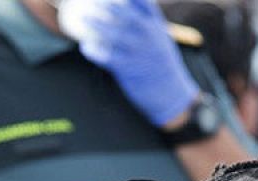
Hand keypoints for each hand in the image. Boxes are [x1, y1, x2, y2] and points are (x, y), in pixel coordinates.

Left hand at [58, 0, 200, 126]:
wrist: (172, 95)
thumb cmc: (162, 67)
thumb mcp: (162, 42)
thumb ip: (148, 29)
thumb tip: (128, 18)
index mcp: (158, 28)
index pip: (146, 4)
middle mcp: (149, 37)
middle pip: (128, 15)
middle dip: (111, 5)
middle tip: (96, 0)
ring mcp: (140, 53)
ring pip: (115, 34)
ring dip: (98, 24)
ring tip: (84, 17)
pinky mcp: (129, 69)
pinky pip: (108, 57)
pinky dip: (95, 51)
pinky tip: (85, 47)